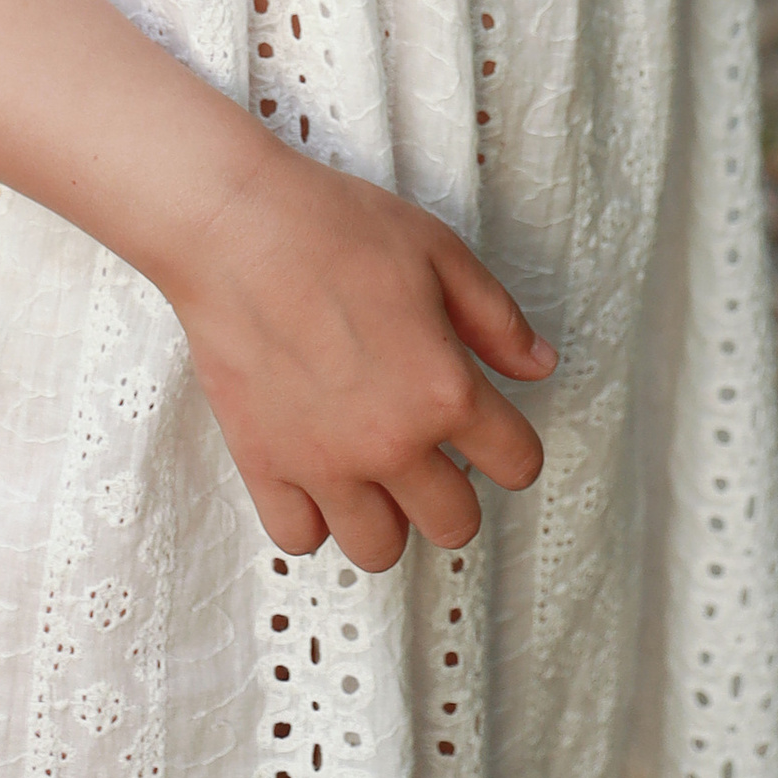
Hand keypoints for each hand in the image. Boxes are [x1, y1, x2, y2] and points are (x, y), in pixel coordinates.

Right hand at [160, 142, 555, 571]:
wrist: (236, 227)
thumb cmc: (338, 228)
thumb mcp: (440, 253)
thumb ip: (497, 319)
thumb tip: (540, 366)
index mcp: (444, 391)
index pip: (517, 464)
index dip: (516, 447)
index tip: (496, 433)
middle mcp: (390, 443)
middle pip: (454, 525)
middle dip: (456, 493)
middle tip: (434, 452)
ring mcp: (324, 464)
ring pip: (379, 550)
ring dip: (387, 517)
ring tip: (375, 471)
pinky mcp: (264, 465)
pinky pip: (299, 537)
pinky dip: (312, 517)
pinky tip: (317, 474)